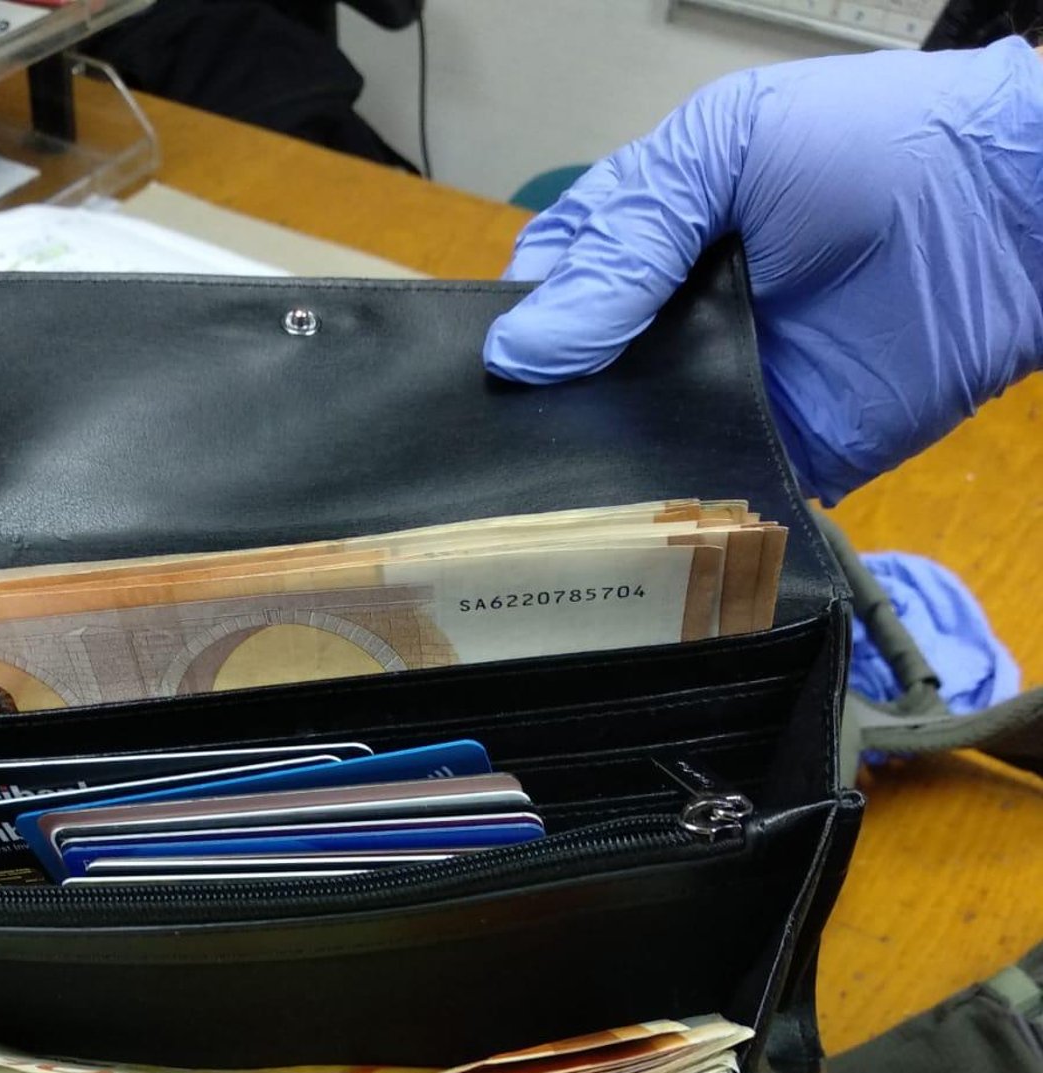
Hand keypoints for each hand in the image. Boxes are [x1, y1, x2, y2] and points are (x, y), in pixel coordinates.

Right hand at [483, 40, 1042, 505]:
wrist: (1000, 216)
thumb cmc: (866, 151)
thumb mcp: (720, 151)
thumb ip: (623, 243)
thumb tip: (520, 354)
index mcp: (645, 244)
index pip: (546, 298)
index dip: (508, 334)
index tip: (473, 376)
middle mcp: (669, 330)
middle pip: (571, 389)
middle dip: (535, 419)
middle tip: (491, 456)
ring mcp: (717, 399)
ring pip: (624, 453)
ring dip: (588, 476)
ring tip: (537, 506)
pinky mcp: (769, 460)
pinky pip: (702, 499)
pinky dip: (667, 521)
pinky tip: (625, 531)